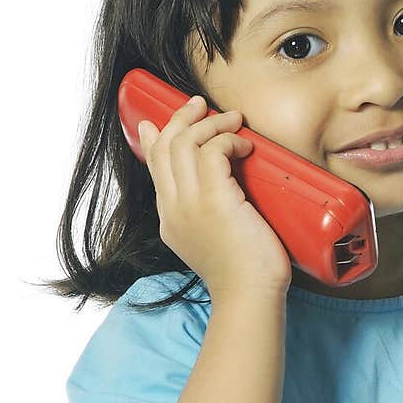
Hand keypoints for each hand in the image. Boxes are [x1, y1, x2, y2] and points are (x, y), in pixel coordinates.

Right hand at [137, 96, 291, 300]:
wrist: (248, 297)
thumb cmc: (243, 273)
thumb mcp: (213, 239)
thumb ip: (205, 211)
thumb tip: (214, 184)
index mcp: (169, 219)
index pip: (154, 165)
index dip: (157, 136)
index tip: (164, 119)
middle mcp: (172, 209)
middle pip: (165, 147)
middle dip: (182, 118)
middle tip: (201, 105)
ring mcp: (189, 204)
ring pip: (184, 143)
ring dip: (210, 123)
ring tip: (233, 120)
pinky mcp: (214, 201)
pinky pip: (212, 151)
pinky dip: (228, 140)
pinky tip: (245, 147)